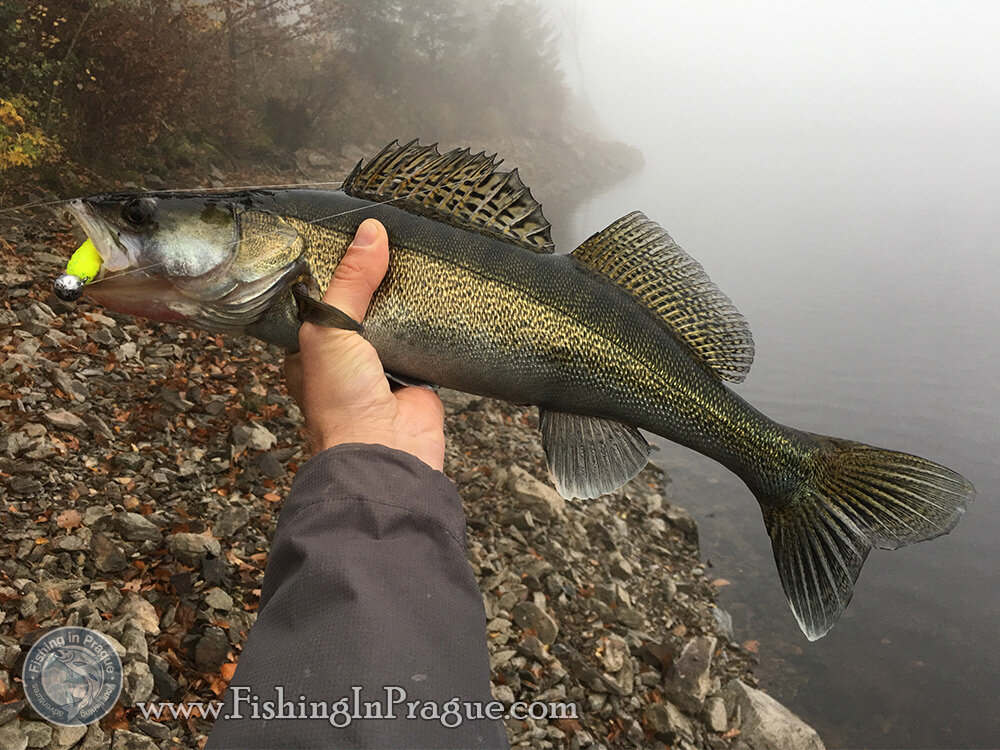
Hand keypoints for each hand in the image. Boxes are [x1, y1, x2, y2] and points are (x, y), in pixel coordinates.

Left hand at [284, 219, 445, 470]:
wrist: (385, 449)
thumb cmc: (340, 400)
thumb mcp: (329, 328)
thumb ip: (350, 282)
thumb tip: (370, 233)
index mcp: (311, 350)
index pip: (321, 299)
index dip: (335, 270)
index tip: (351, 235)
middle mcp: (347, 359)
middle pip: (363, 307)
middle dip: (375, 282)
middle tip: (390, 240)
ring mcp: (384, 367)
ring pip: (396, 322)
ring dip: (405, 301)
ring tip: (417, 257)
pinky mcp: (418, 375)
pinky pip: (427, 340)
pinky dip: (433, 323)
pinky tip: (441, 295)